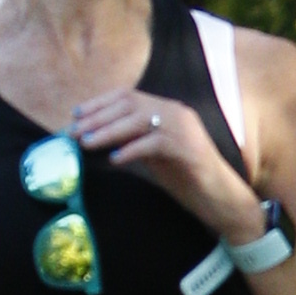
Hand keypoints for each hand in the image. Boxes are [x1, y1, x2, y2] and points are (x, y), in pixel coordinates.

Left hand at [73, 88, 259, 240]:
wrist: (222, 199)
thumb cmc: (187, 179)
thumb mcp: (153, 155)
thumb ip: (133, 141)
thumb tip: (97, 138)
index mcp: (168, 110)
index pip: (128, 95)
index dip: (99, 103)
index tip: (76, 115)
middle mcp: (177, 112)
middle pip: (130, 104)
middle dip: (98, 117)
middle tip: (73, 132)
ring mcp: (185, 129)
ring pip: (140, 120)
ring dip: (108, 131)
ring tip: (86, 144)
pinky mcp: (190, 149)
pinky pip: (155, 143)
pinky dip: (132, 150)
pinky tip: (115, 160)